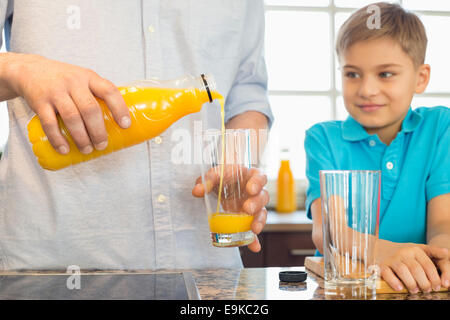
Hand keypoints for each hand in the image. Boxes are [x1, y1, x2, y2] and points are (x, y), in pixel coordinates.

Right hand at [7, 53, 130, 153]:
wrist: (29, 70)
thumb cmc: (64, 79)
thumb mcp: (83, 78)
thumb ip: (98, 94)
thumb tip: (117, 122)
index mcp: (89, 77)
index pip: (109, 91)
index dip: (119, 109)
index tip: (125, 125)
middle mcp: (73, 82)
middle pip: (90, 109)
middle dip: (98, 131)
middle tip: (102, 145)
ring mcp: (56, 92)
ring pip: (72, 117)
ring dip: (81, 137)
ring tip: (87, 149)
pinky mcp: (40, 102)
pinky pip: (50, 123)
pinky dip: (58, 139)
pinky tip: (65, 149)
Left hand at [192, 166, 268, 251]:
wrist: (219, 188)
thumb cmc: (221, 178)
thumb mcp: (213, 176)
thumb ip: (207, 180)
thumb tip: (198, 190)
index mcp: (250, 176)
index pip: (260, 176)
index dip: (258, 182)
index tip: (251, 189)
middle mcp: (256, 192)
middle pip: (263, 196)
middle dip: (257, 203)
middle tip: (247, 209)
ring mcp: (254, 206)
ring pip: (262, 213)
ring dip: (259, 221)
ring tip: (254, 229)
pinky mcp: (249, 220)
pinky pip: (253, 230)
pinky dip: (254, 239)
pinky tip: (254, 247)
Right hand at [377, 242, 449, 292]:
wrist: (383, 248)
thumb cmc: (407, 254)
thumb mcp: (421, 251)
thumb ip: (435, 253)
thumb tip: (446, 253)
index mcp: (416, 249)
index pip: (428, 265)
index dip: (434, 278)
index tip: (437, 286)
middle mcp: (404, 252)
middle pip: (416, 269)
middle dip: (424, 283)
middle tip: (427, 290)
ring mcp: (392, 258)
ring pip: (403, 271)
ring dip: (411, 284)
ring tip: (415, 290)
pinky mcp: (382, 265)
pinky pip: (387, 273)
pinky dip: (394, 282)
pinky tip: (400, 288)